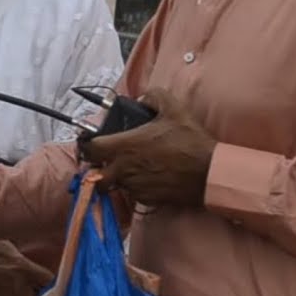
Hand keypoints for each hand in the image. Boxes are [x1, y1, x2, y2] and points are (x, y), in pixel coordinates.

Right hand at [0, 240, 53, 295]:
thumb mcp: (2, 245)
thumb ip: (19, 256)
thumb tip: (28, 262)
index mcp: (21, 266)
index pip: (47, 278)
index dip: (45, 277)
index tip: (42, 276)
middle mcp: (17, 284)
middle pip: (35, 291)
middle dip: (31, 286)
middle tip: (23, 279)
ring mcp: (6, 295)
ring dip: (18, 293)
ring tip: (6, 283)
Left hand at [80, 88, 216, 207]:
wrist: (209, 173)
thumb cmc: (189, 141)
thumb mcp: (173, 109)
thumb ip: (154, 96)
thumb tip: (142, 98)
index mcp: (123, 146)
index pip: (89, 149)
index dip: (87, 145)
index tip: (91, 142)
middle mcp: (123, 170)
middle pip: (95, 173)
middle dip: (98, 166)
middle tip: (107, 158)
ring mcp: (133, 187)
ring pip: (114, 184)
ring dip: (117, 177)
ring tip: (131, 167)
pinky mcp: (146, 200)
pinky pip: (131, 194)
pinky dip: (134, 187)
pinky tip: (147, 177)